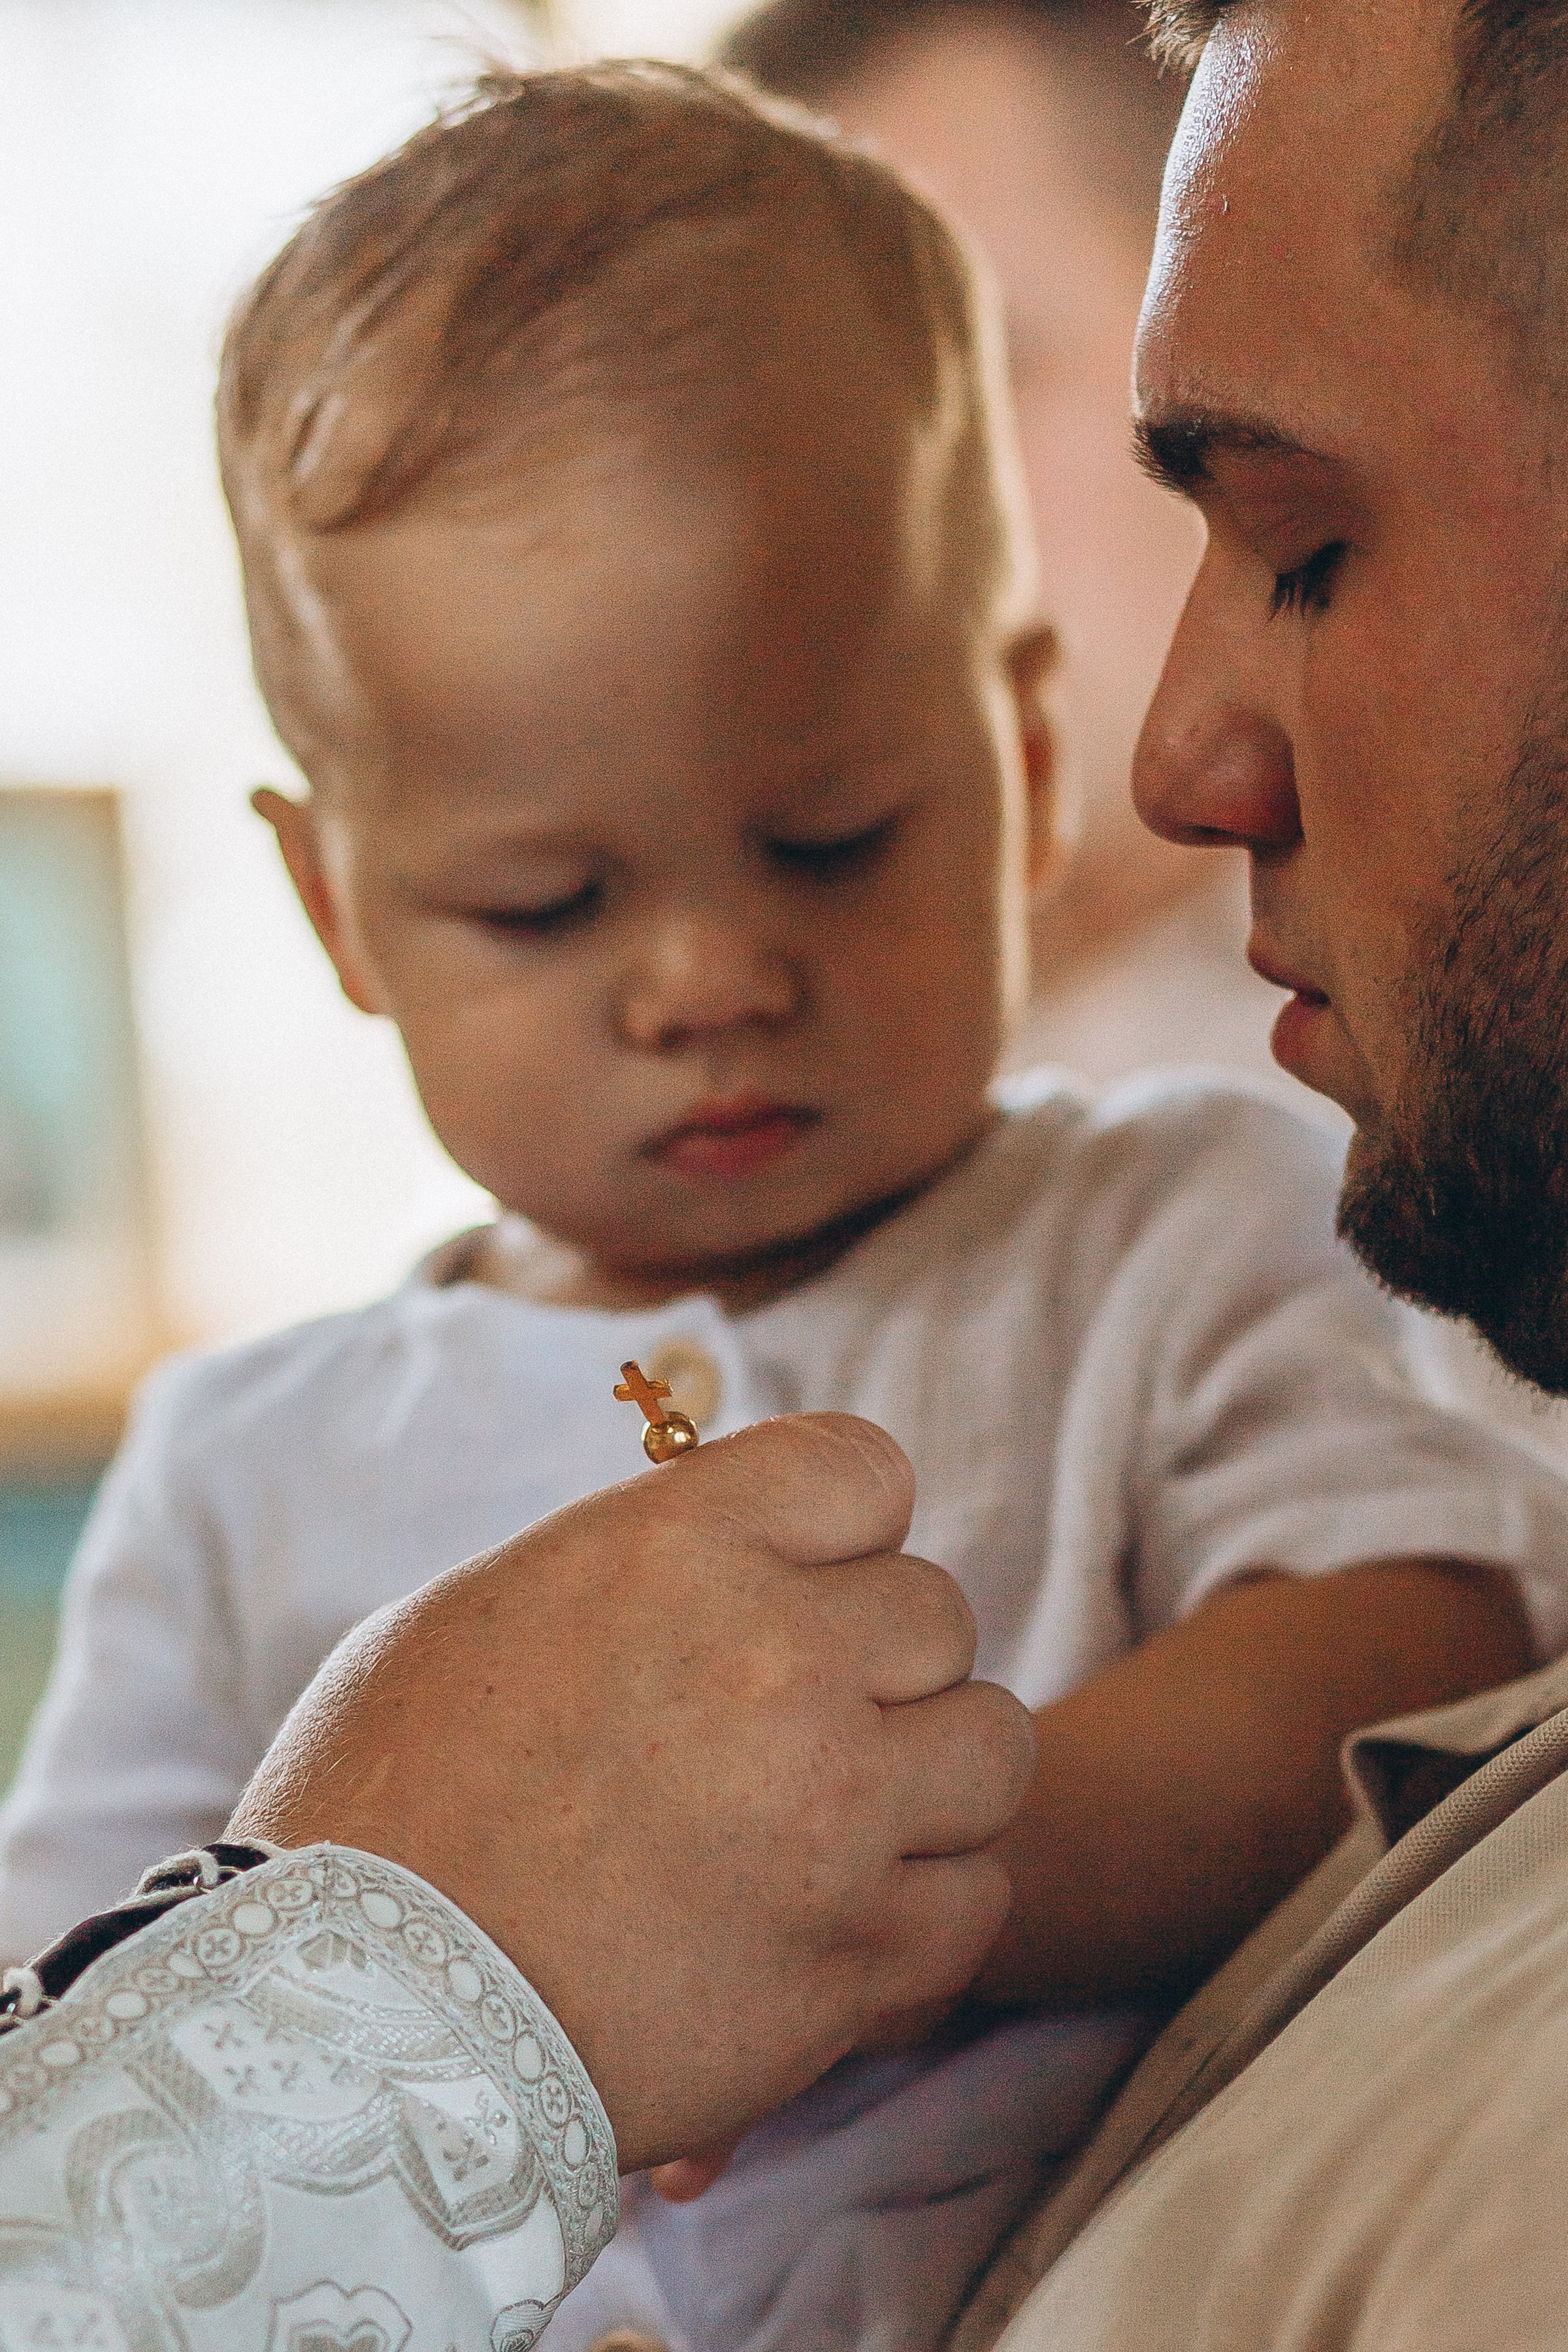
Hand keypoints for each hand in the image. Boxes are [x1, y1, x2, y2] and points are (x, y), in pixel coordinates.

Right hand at [229, 1413, 1033, 2170]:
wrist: (349, 2030)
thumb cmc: (387, 1806)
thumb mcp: (487, 1613)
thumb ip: (643, 1562)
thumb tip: (733, 1547)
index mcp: (679, 1545)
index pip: (866, 1471)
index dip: (836, 1526)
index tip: (799, 1577)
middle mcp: (779, 1659)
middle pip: (935, 1613)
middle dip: (872, 1661)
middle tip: (786, 1725)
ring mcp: (834, 1812)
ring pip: (993, 1745)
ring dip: (926, 1776)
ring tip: (834, 1816)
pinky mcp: (859, 1959)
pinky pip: (978, 1896)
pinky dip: (924, 1907)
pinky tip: (838, 1917)